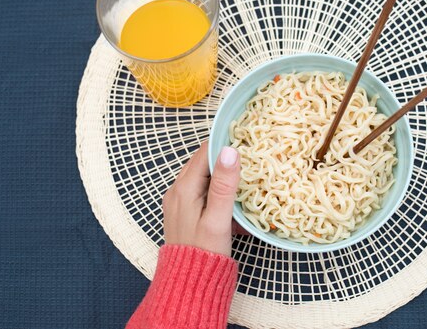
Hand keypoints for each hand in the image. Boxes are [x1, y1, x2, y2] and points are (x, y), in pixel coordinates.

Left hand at [162, 142, 240, 256]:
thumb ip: (223, 185)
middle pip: (202, 162)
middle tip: (250, 158)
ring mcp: (177, 200)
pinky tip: (230, 196)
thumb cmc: (205, 253)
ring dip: (220, 174)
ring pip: (201, 175)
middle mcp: (176, 190)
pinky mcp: (182, 210)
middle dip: (224, 158)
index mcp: (184, 188)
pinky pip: (199, 189)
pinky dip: (214, 188)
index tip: (246, 144)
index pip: (205, 152)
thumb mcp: (218, 219)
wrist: (188, 283)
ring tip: (243, 176)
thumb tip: (230, 151)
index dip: (225, 146)